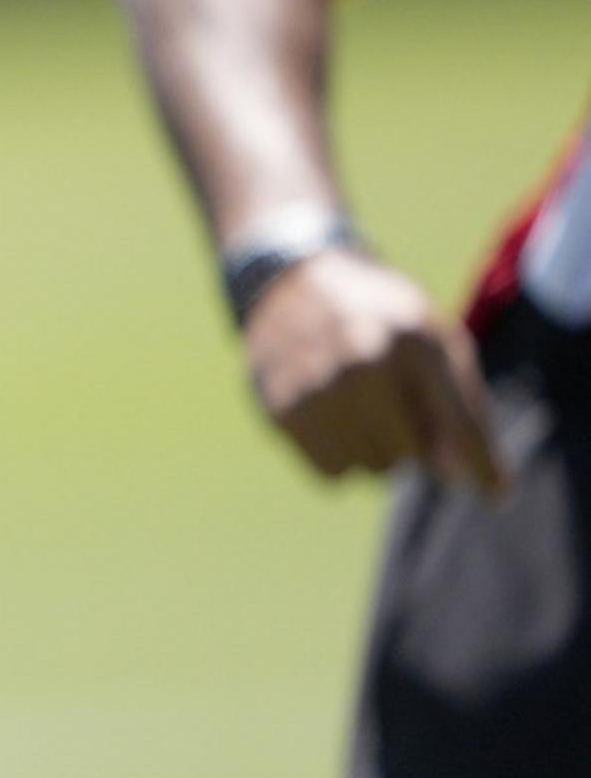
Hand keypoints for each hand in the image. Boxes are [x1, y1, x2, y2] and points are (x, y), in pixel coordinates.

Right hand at [243, 247, 508, 496]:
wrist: (292, 282)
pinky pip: (332, 473)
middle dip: (411, 441)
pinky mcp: (279, 407)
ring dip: (372, 450)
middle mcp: (362, 359)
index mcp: (414, 339)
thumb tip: (454, 478)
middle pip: (410, 457)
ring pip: (370, 468)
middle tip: (394, 406)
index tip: (497, 495)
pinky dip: (338, 455)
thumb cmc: (382, 319)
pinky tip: (328, 415)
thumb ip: (458, 406)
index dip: (483, 465)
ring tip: (357, 406)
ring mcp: (315, 383)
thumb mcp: (434, 342)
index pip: (460, 425)